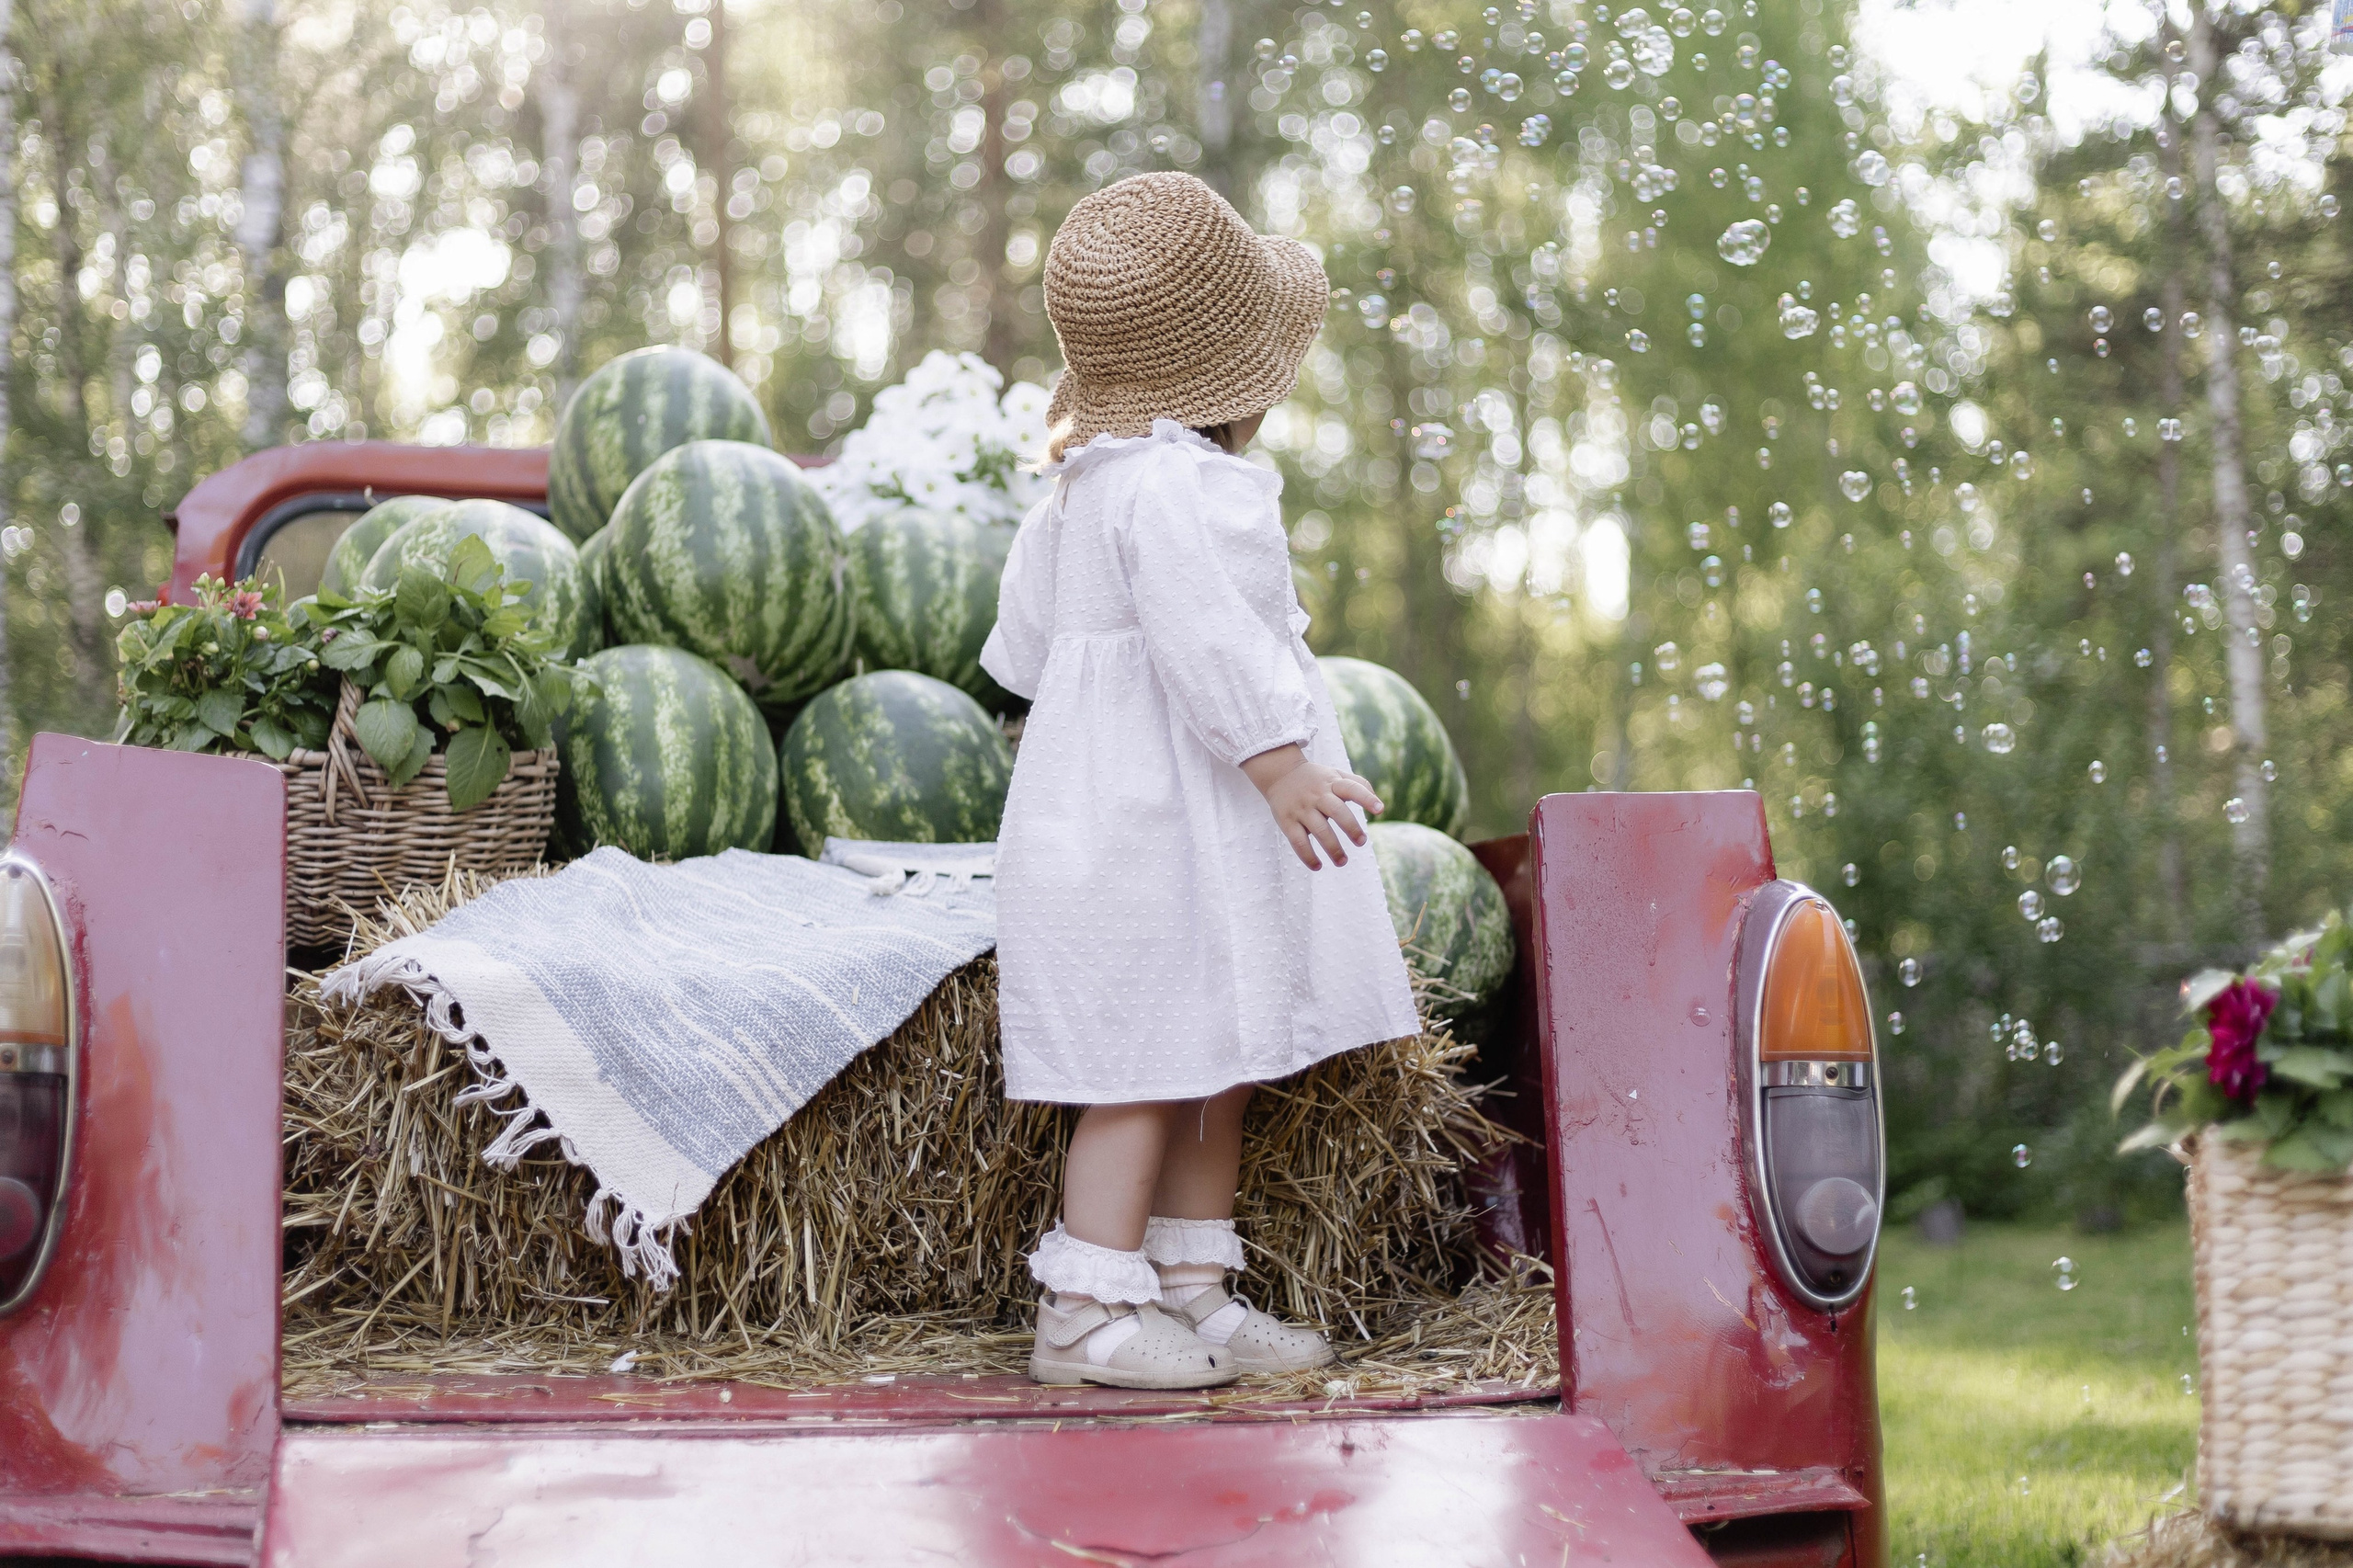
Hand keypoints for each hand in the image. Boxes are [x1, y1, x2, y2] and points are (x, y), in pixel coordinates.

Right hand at [1240, 744, 1383, 869]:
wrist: (1279, 773)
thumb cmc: (1316, 778)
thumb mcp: (1336, 774)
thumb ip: (1359, 785)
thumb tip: (1380, 806)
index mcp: (1332, 783)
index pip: (1352, 788)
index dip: (1367, 798)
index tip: (1380, 810)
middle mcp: (1318, 795)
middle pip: (1337, 811)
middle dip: (1351, 828)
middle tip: (1361, 842)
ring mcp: (1302, 808)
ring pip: (1319, 830)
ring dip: (1333, 849)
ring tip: (1342, 862)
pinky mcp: (1287, 821)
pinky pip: (1298, 841)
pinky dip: (1308, 856)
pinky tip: (1318, 866)